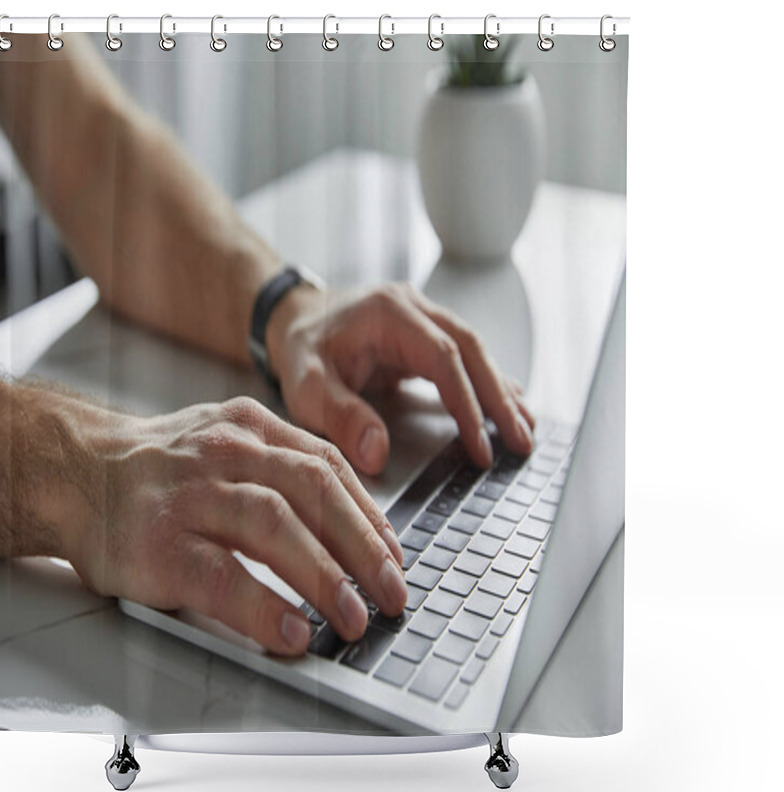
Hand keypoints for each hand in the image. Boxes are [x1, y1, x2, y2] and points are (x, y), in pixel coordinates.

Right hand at [63, 396, 405, 655]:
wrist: (77, 471)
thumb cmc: (165, 469)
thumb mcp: (228, 441)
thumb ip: (283, 467)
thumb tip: (355, 527)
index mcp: (251, 428)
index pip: (327, 466)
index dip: (368, 513)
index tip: (394, 555)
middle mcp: (226, 452)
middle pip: (312, 490)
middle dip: (361, 547)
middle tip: (392, 592)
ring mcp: (191, 495)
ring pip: (274, 525)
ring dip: (323, 575)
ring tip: (353, 617)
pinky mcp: (158, 544)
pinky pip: (221, 576)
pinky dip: (263, 606)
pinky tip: (292, 631)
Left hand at [267, 283, 534, 475]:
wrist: (295, 319)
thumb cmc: (301, 351)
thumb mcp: (306, 384)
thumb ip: (340, 415)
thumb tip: (377, 454)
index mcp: (389, 313)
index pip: (443, 357)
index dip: (466, 403)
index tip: (479, 446)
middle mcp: (414, 308)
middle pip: (472, 350)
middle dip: (500, 398)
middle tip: (523, 440)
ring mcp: (423, 317)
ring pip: (475, 351)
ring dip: (501, 390)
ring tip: (526, 428)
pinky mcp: (425, 334)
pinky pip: (465, 356)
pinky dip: (487, 383)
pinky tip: (508, 404)